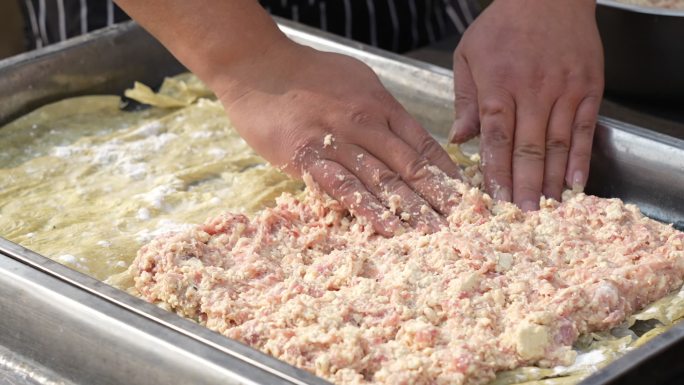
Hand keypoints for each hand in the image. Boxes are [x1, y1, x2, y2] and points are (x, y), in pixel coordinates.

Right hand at [216, 41, 460, 234]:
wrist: (259, 67)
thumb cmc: (308, 74)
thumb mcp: (357, 80)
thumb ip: (381, 110)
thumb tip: (404, 136)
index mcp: (381, 107)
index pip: (425, 145)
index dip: (450, 175)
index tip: (470, 198)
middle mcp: (367, 124)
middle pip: (412, 167)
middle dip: (442, 198)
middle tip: (466, 225)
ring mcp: (338, 141)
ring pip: (384, 181)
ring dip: (413, 210)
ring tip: (437, 235)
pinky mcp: (308, 157)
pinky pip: (344, 187)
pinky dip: (369, 209)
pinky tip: (389, 228)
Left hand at [449, 0, 603, 209]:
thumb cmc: (502, 26)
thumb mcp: (468, 56)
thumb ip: (465, 100)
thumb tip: (459, 139)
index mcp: (498, 87)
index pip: (496, 140)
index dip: (497, 174)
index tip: (495, 202)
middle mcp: (533, 92)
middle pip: (528, 150)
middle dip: (525, 188)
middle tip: (522, 220)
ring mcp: (564, 91)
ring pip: (557, 145)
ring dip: (552, 182)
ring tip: (547, 212)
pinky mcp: (589, 89)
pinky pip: (584, 130)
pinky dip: (581, 160)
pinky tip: (577, 185)